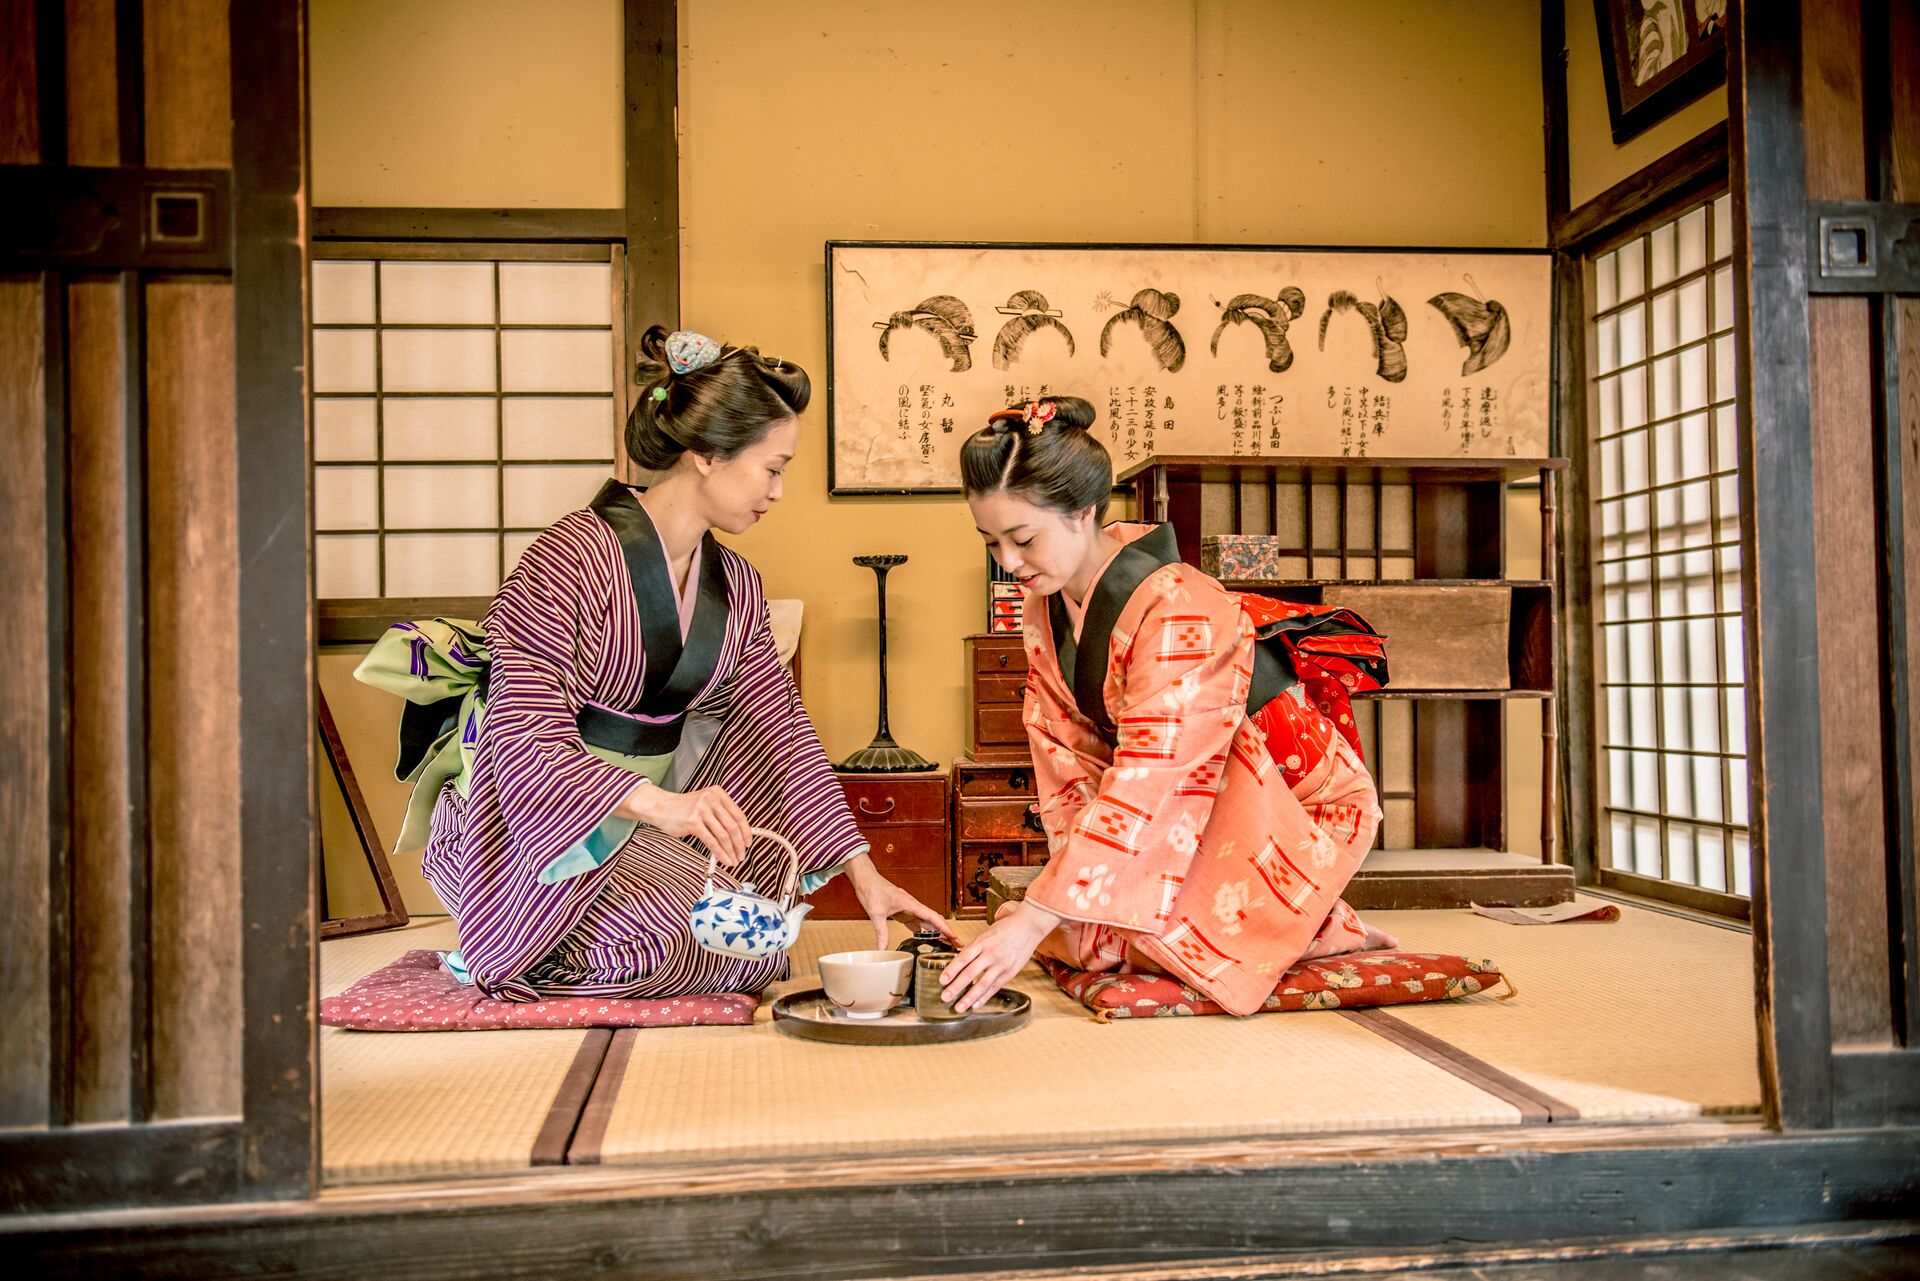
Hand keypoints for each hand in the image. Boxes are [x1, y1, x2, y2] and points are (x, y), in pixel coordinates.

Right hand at [616, 782, 750, 866]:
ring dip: (731, 851)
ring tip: (733, 860)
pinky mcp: (693, 822)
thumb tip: (739, 836)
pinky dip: (720, 853)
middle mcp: (711, 799)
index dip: (746, 831)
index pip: (739, 814)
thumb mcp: (706, 804)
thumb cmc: (684, 808)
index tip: (748, 843)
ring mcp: (702, 810)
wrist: (661, 807)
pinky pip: (711, 841)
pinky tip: (723, 860)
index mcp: (718, 793)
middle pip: (733, 826)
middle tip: (742, 855)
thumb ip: (721, 815)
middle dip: (740, 844)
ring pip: (723, 835)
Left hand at [844, 855, 957, 949]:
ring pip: (926, 921)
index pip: (933, 918)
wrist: (865, 878)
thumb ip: (881, 933)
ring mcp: (908, 907)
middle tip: (955, 944)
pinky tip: (924, 937)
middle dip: (945, 931)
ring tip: (945, 943)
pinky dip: (922, 929)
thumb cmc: (872, 889)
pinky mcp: (902, 909)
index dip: (945, 929)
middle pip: (934, 920)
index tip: (954, 937)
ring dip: (936, 931)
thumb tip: (882, 950)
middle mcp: (912, 905)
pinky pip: (915, 920)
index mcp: (910, 904)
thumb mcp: (876, 913)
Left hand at [941, 901, 1059, 1013]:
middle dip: (956, 987)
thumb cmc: (1006, 928)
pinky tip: (976, 1005)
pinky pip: (995, 987)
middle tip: (945, 998)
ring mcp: (1001, 964)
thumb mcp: (986, 934)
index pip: (963, 958)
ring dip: (969, 998)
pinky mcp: (1010, 972)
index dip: (951, 970)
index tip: (942, 980)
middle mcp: (991, 954)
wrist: (1028, 926)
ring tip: (959, 1007)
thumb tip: (959, 962)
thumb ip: (974, 948)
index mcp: (982, 943)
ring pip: (982, 984)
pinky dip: (984, 997)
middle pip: (970, 973)